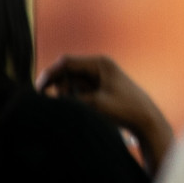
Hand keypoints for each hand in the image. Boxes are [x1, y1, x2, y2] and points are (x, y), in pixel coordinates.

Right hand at [39, 54, 174, 173]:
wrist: (145, 120)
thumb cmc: (124, 110)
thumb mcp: (95, 104)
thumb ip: (71, 99)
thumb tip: (50, 99)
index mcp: (100, 63)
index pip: (66, 62)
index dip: (49, 74)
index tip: (38, 90)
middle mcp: (98, 67)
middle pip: (66, 71)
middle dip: (58, 86)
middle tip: (59, 103)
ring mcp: (98, 77)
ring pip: (70, 82)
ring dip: (66, 95)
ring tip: (79, 108)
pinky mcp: (98, 89)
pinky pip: (77, 91)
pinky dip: (73, 99)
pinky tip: (81, 109)